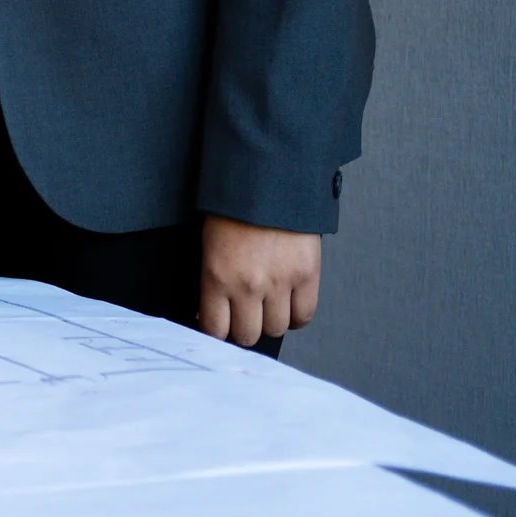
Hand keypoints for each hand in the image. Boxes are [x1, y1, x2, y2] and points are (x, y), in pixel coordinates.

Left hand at [198, 215, 321, 345]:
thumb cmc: (233, 210)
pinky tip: (287, 305)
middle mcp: (248, 286)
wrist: (266, 181)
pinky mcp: (306, 276)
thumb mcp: (208, 245)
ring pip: (276, 329)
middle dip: (243, 329)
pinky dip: (296, 316)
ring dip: (270, 321)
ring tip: (266, 307)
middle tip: (242, 317)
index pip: (215, 329)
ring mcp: (280, 283)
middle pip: (247, 335)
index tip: (218, 327)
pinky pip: (304, 316)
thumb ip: (212, 282)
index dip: (216, 332)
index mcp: (217, 277)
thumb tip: (209, 313)